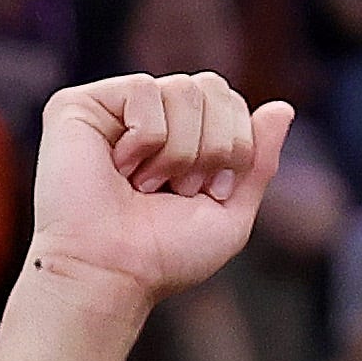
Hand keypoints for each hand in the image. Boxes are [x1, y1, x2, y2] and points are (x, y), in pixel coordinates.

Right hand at [28, 71, 299, 316]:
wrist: (113, 273)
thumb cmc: (164, 253)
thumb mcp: (231, 211)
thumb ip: (258, 160)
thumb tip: (282, 107)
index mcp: (182, 136)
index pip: (231, 101)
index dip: (237, 146)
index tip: (213, 191)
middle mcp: (148, 116)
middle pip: (212, 87)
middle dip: (214, 146)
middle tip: (180, 189)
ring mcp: (113, 108)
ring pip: (182, 89)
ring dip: (179, 151)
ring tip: (147, 185)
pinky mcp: (78, 104)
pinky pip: (144, 90)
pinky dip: (145, 139)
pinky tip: (119, 168)